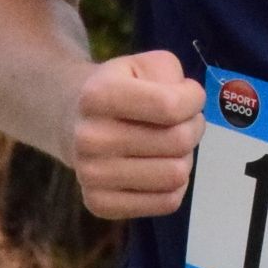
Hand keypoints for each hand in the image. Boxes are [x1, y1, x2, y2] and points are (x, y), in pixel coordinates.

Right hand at [67, 51, 204, 220]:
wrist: (74, 121)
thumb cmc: (119, 90)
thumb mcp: (140, 64)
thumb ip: (169, 73)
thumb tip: (188, 105)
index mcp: (98, 95)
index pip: (171, 106)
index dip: (194, 100)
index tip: (189, 97)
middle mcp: (90, 138)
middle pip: (178, 142)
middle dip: (193, 128)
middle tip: (183, 123)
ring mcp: (91, 175)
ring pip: (175, 175)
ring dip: (184, 158)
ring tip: (169, 145)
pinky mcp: (99, 204)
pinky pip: (166, 202)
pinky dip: (174, 185)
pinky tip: (159, 167)